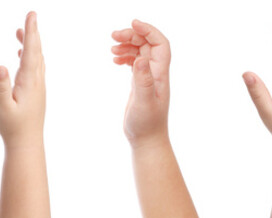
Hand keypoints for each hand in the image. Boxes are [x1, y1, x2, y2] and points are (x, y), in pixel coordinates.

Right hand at [0, 12, 45, 143]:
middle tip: (31, 15)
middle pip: (36, 51)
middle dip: (33, 32)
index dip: (30, 32)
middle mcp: (36, 81)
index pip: (31, 51)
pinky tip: (22, 54)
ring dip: (31, 43)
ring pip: (36, 59)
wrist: (27, 143)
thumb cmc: (12, 126)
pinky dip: (30, 56)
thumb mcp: (1, 106)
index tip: (31, 15)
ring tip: (22, 31)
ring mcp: (38, 86)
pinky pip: (34, 68)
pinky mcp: (35, 92)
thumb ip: (0, 86)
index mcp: (29, 81)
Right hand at [112, 20, 170, 143]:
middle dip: (132, 36)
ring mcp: (148, 78)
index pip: (160, 44)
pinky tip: (115, 59)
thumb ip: (143, 81)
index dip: (149, 30)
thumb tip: (141, 59)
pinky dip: (125, 57)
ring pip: (140, 52)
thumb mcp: (144, 102)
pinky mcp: (140, 84)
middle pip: (148, 44)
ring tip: (111, 48)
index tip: (133, 23)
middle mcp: (156, 74)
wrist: (147, 140)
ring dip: (127, 45)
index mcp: (160, 74)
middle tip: (113, 36)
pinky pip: (135, 63)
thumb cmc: (146, 125)